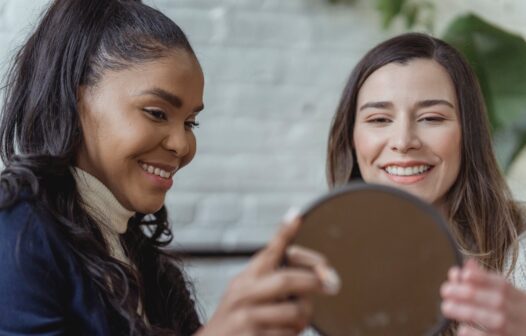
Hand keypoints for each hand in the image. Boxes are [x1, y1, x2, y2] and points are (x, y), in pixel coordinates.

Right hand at [195, 211, 340, 335]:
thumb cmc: (235, 322)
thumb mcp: (243, 295)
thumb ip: (267, 280)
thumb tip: (305, 265)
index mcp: (244, 280)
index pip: (267, 252)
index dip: (283, 234)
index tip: (297, 218)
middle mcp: (242, 295)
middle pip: (286, 280)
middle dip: (313, 282)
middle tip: (330, 284)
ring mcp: (246, 318)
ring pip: (294, 310)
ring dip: (305, 316)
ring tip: (300, 320)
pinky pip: (289, 334)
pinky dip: (294, 334)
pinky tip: (286, 334)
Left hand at [440, 259, 525, 335]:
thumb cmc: (514, 313)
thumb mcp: (507, 295)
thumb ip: (485, 280)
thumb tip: (467, 264)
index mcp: (518, 297)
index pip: (501, 284)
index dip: (482, 278)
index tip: (464, 274)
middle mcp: (519, 312)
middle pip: (497, 301)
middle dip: (469, 294)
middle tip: (445, 290)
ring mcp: (516, 329)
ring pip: (495, 320)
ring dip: (468, 312)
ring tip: (447, 306)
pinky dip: (477, 334)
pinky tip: (462, 329)